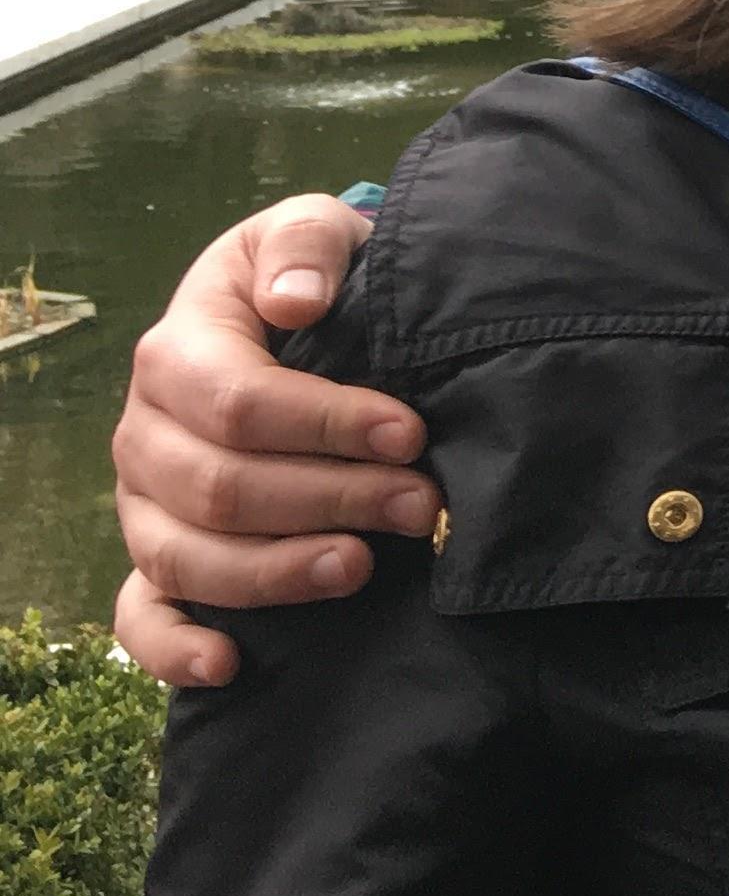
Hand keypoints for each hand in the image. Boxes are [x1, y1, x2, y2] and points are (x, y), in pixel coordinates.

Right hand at [110, 194, 436, 686]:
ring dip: (278, 573)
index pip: (242, 403)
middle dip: (331, 500)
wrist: (292, 310)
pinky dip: (173, 649)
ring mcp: (143, 501)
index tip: (411, 434)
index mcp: (175, 352)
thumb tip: (295, 299)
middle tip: (422, 503)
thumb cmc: (309, 274)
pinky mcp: (154, 552)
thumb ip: (305, 247)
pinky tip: (230, 664)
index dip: (329, 424)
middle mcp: (144, 433)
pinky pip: (139, 615)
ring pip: (187, 557)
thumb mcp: (311, 230)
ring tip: (363, 567)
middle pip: (223, 488)